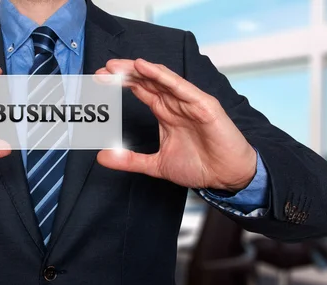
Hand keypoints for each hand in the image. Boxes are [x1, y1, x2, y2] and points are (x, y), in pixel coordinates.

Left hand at [95, 59, 256, 191]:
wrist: (227, 177)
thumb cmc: (200, 166)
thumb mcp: (156, 164)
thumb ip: (129, 160)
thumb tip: (103, 157)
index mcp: (165, 112)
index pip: (140, 90)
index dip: (120, 83)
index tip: (99, 80)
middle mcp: (175, 103)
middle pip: (147, 81)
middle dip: (124, 74)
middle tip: (102, 71)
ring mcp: (189, 102)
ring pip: (161, 79)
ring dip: (139, 71)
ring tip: (118, 66)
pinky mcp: (203, 105)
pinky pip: (181, 87)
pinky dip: (162, 76)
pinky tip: (145, 68)